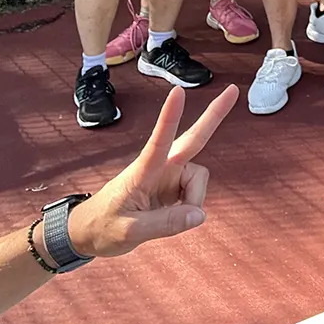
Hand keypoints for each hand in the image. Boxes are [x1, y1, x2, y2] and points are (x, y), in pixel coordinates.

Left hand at [64, 84, 238, 258]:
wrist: (90, 232)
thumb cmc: (102, 227)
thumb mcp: (129, 233)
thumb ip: (165, 224)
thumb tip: (199, 215)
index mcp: (143, 171)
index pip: (159, 140)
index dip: (169, 116)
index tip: (179, 91)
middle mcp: (160, 167)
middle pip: (193, 138)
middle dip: (214, 115)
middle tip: (233, 90)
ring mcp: (169, 176)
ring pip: (199, 180)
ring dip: (194, 200)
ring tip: (173, 220)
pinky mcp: (173, 187)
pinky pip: (195, 194)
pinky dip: (190, 207)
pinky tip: (173, 216)